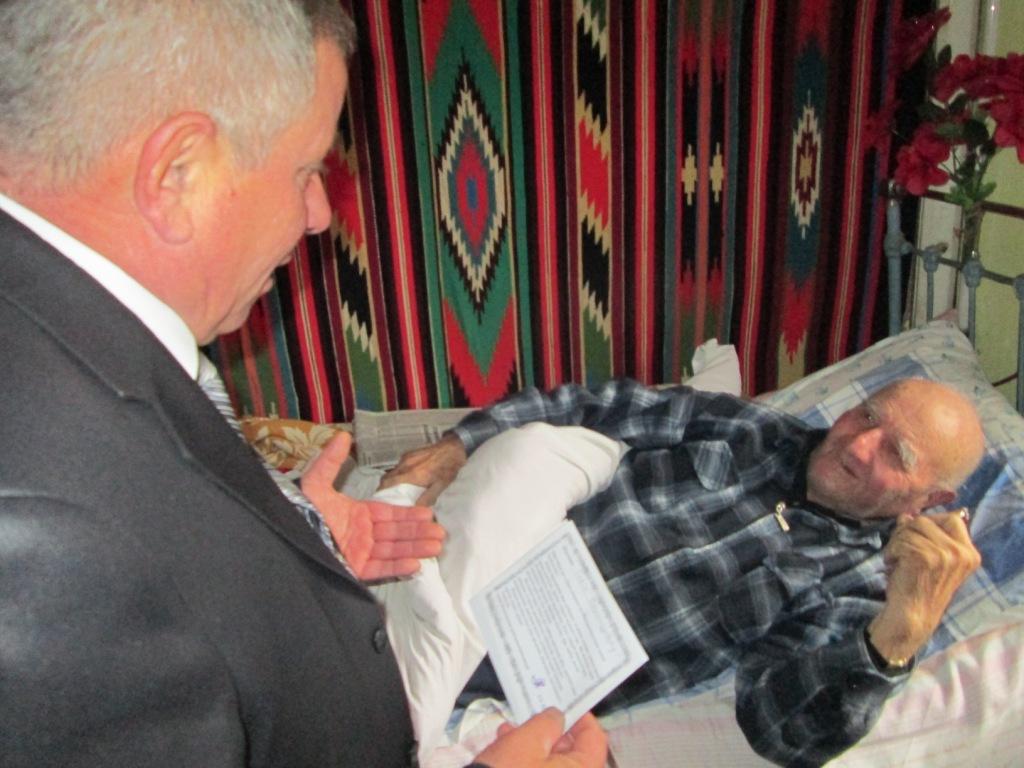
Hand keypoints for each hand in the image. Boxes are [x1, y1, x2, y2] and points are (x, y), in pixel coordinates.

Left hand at [300, 432, 444, 579]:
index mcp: (355, 515)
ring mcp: (357, 554)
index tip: (428, 514)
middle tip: (441, 534)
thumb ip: (330, 461)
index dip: (408, 515)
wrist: (284, 535)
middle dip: (418, 534)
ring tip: (436, 547)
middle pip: (395, 535)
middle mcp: (360, 535)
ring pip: (392, 552)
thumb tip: (343, 436)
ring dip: (414, 549)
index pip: (388, 515)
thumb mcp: (315, 482)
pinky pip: (379, 571)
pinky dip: (397, 568)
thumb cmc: (299, 510)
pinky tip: (415, 565)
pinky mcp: (352, 571)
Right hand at [378, 432, 467, 504]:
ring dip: (392, 479)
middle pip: (387, 477)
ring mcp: (407, 457)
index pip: (388, 483)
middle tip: (388, 496)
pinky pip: (399, 465)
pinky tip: (407, 477)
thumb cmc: (448, 467)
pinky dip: (399, 472)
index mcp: (413, 474)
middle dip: (385, 487)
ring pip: (392, 471)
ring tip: (398, 488)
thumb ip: (427, 498)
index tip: (381, 499)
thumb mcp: (440, 486)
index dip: (382, 492)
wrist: (454, 448)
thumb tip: (416, 509)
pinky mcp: (410, 453)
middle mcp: (406, 464)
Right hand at [473, 708, 607, 767]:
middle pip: (573, 753)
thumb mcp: (528, 739)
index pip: (595, 740)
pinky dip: (528, 760)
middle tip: (535, 715)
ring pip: (553, 763)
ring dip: (534, 744)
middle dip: (551, 731)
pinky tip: (506, 746)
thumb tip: (557, 716)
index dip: (583, 719)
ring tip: (511, 730)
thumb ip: (548, 722)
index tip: (570, 706)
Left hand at [868, 509, 980, 660]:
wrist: (912, 615)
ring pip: (911, 527)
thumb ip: (924, 535)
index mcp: (969, 553)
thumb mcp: (929, 558)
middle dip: (906, 532)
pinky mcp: (927, 557)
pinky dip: (891, 551)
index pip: (952, 518)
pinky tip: (894, 566)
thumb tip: (906, 515)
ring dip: (896, 542)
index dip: (929, 522)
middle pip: (926, 520)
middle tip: (900, 551)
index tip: (916, 536)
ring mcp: (946, 555)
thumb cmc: (918, 587)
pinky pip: (901, 539)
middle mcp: (962, 553)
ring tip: (897, 560)